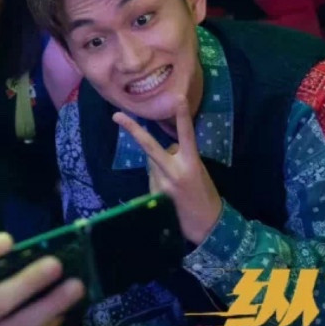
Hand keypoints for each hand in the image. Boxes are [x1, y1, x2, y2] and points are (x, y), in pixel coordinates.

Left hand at [113, 96, 221, 245]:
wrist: (208, 226)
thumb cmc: (206, 195)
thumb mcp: (198, 171)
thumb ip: (180, 158)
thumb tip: (163, 151)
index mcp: (192, 162)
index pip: (187, 135)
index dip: (182, 117)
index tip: (177, 99)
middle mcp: (175, 171)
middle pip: (150, 146)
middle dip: (132, 130)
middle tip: (116, 116)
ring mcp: (162, 184)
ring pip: (152, 163)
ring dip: (158, 166)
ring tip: (175, 183)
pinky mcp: (155, 195)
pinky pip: (152, 178)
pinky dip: (158, 180)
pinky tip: (169, 193)